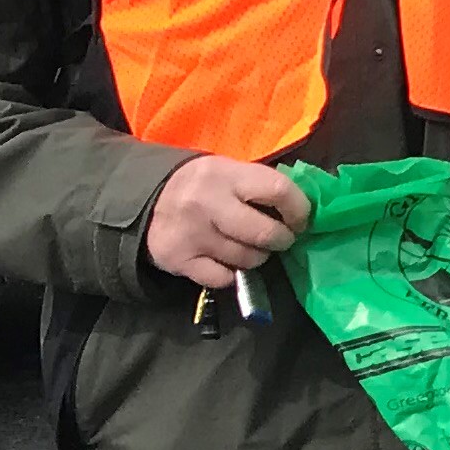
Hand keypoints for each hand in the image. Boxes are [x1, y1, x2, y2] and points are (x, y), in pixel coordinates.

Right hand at [146, 155, 310, 290]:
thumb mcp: (231, 173)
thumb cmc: (204, 186)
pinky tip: (224, 260)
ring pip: (246, 258)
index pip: (278, 190)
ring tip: (249, 247)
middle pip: (264, 232)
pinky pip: (222, 277)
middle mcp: (206, 203)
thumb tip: (302, 211)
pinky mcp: (178, 259)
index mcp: (226, 174)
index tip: (300, 220)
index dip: (299, 209)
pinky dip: (230, 273)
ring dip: (257, 257)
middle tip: (280, 239)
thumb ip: (262, 187)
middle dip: (281, 240)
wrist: (147, 199)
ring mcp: (191, 233)